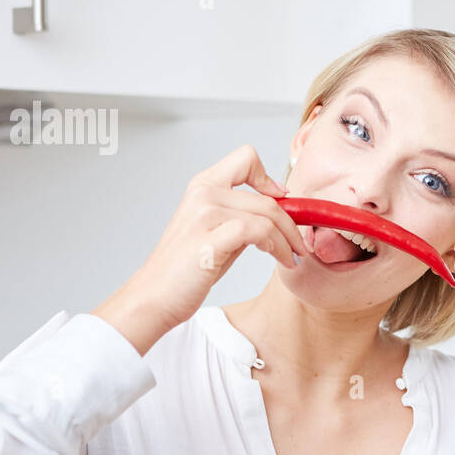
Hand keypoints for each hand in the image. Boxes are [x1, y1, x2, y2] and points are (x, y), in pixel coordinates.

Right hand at [92, 145, 310, 354]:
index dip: (269, 176)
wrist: (155, 297)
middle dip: (292, 224)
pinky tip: (281, 260)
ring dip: (288, 240)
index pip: (245, 158)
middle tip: (300, 246)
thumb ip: (241, 216)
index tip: (282, 200)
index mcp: (202, 186)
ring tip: (292, 258)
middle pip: (268, 198)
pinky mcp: (210, 238)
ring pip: (268, 216)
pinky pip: (259, 232)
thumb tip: (277, 213)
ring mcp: (205, 214)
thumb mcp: (216, 233)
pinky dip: (278, 247)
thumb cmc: (186, 270)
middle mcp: (203, 194)